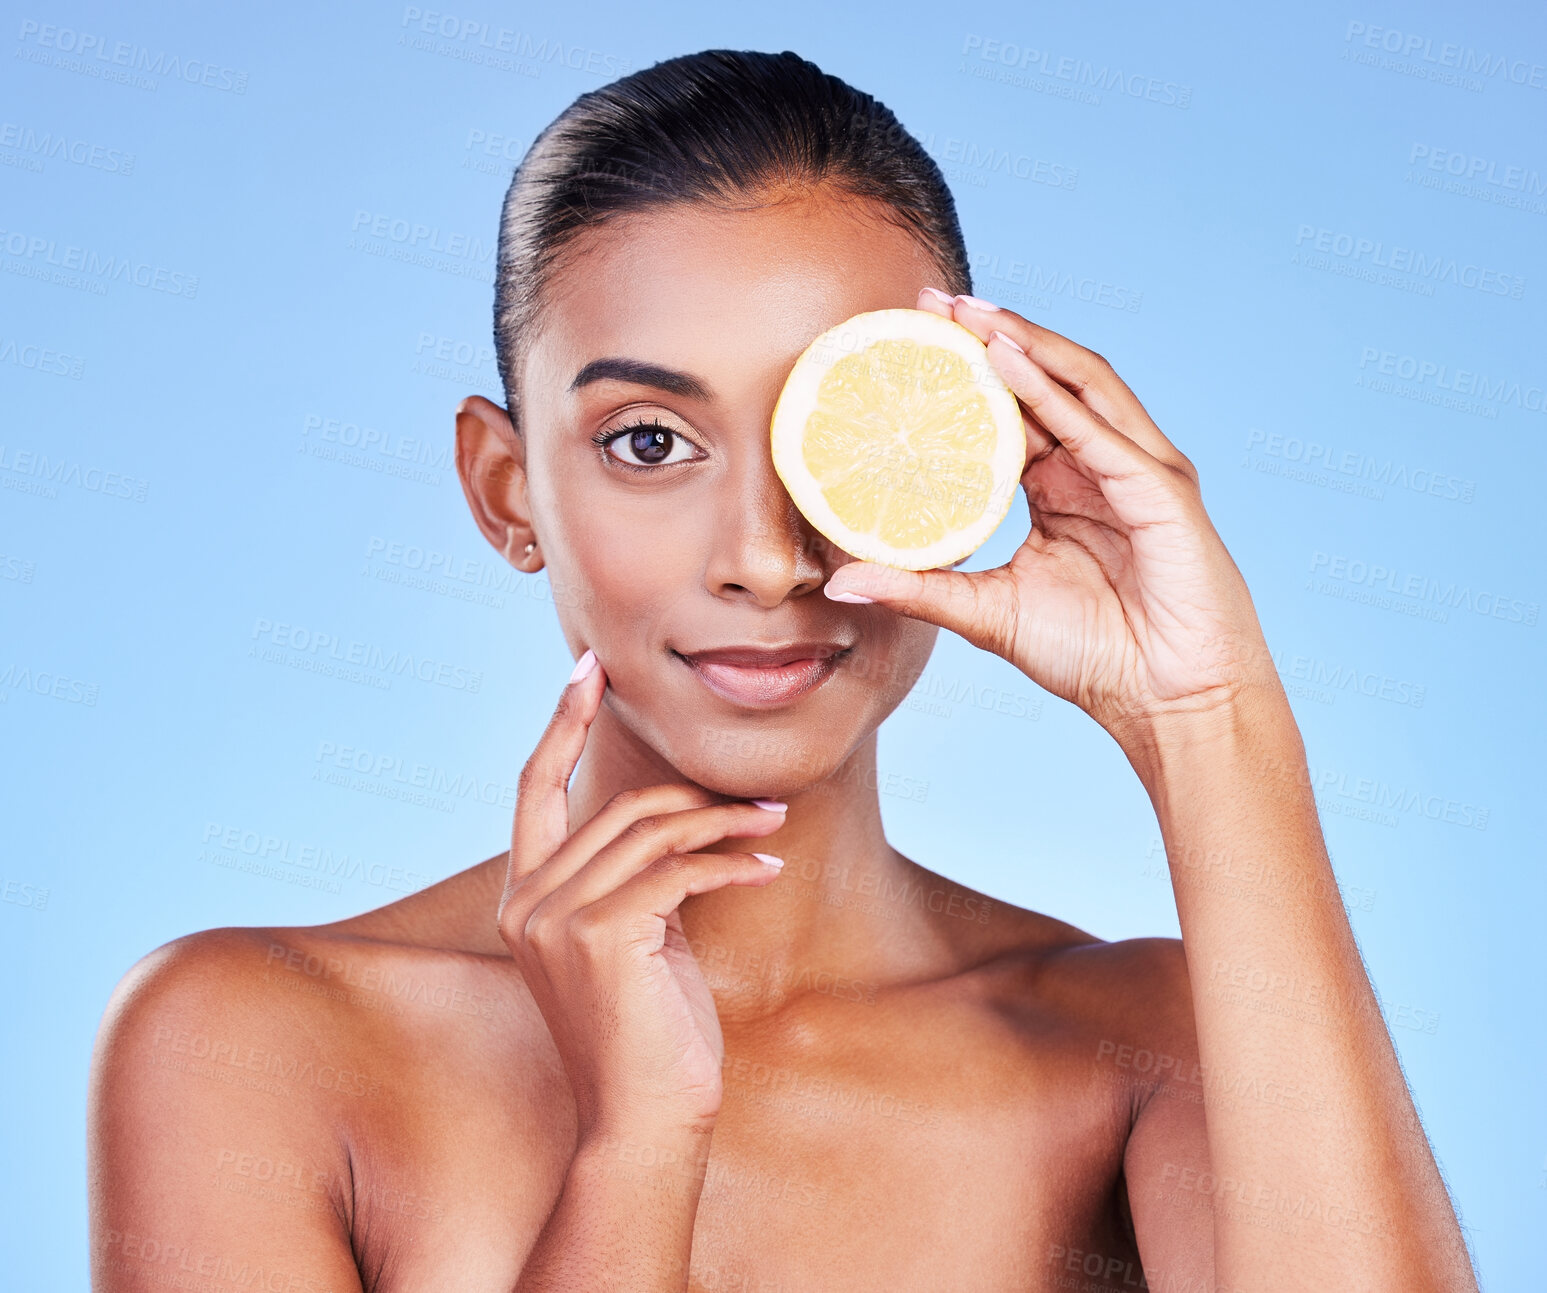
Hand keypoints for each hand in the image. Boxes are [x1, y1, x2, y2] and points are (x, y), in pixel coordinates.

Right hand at [497, 650, 787, 1138]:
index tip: (587, 670)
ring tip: (772, 826)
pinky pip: (678, 868)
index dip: (561, 725)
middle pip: (620, 807)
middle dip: (697, 798)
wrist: (645, 1121)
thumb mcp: (635, 940)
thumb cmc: (649, 1035)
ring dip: (724, 823)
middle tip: (761, 804)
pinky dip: (729, 861)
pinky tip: (765, 867)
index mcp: (524, 898)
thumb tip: (679, 819)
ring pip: (653, 831)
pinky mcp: (600, 934)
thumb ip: (634, 879)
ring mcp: (555, 917)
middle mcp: (526, 901)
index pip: (532, 788)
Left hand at [822, 289, 1281, 740]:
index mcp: (1066, 484)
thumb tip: (840, 579)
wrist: (1170, 705)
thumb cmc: (1095, 657)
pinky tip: (1006, 359)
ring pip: (1077, 384)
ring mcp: (1137, 470)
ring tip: (965, 312)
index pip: (1014, 410)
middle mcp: (1102, 464)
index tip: (909, 342)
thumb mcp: (987, 613)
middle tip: (927, 302)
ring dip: (1021, 343)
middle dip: (989, 336)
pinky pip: (1099, 430)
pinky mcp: (1161, 489)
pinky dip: (1052, 391)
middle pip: (1044, 380)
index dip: (966, 373)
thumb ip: (920, 588)